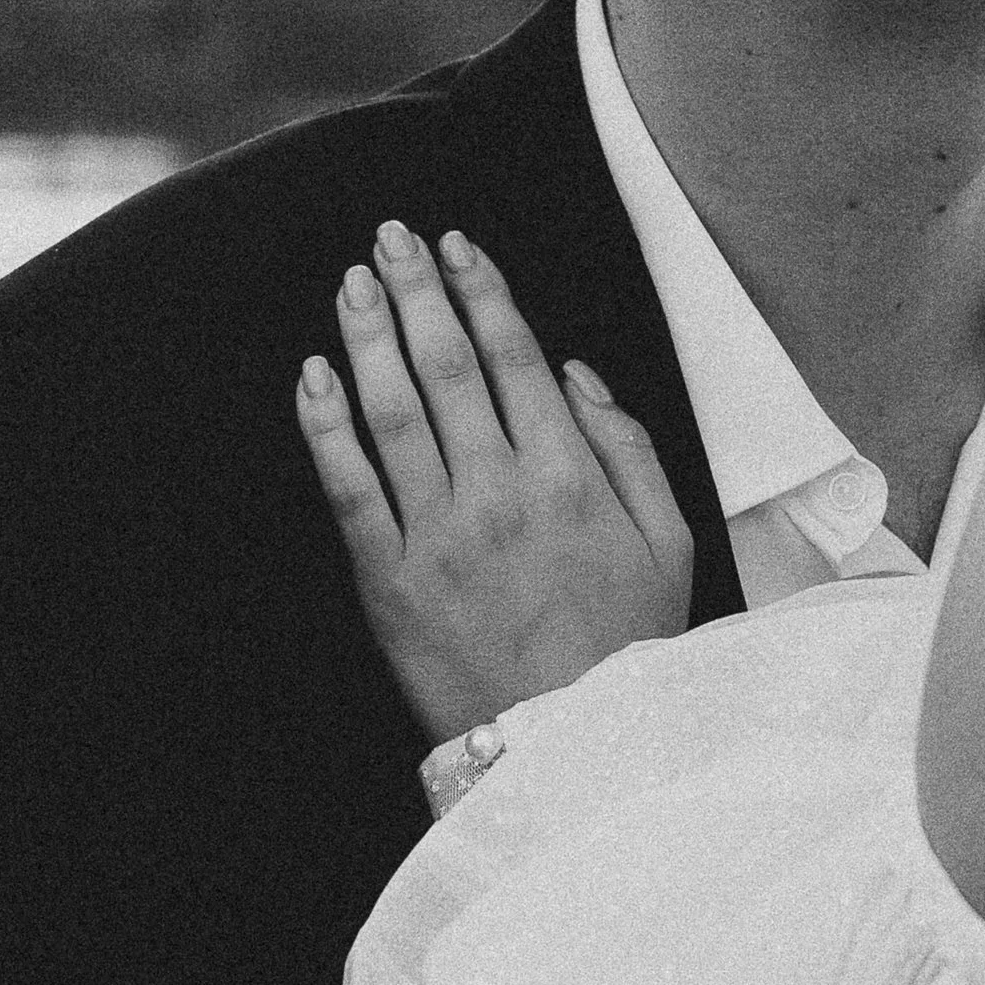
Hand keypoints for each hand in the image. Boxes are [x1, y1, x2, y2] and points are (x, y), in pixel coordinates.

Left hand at [296, 223, 691, 743]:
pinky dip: (327, 427)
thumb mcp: (669, 541)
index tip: (457, 246)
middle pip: (449, 367)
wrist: (569, 746)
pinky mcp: (390, 582)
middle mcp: (501, 493)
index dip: (483, 292)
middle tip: (391, 237)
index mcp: (572, 477)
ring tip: (353, 283)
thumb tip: (574, 375)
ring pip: (393, 413)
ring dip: (369, 338)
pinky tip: (315, 376)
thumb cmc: (626, 644)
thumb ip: (629, 447)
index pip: (517, 357)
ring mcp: (440, 536)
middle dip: (418, 292)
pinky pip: (349, 489)